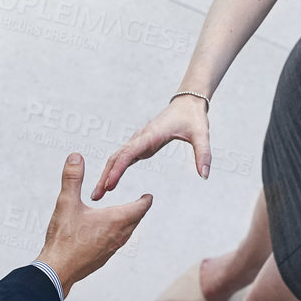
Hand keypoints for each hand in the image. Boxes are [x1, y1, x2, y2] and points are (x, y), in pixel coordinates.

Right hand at [37, 153, 152, 294]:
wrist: (58, 270)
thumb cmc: (64, 237)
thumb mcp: (66, 202)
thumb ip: (72, 178)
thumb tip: (76, 156)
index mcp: (116, 220)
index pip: (140, 207)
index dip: (145, 200)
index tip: (149, 195)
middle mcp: (119, 235)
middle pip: (135, 220)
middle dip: (138, 210)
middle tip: (140, 203)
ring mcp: (112, 249)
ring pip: (127, 233)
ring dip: (128, 222)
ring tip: (124, 216)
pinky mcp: (103, 258)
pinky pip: (116, 243)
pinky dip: (117, 234)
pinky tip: (105, 234)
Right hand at [91, 94, 209, 200]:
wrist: (187, 103)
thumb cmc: (193, 118)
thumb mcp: (202, 135)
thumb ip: (203, 154)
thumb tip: (205, 175)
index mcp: (151, 135)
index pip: (128, 154)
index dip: (118, 170)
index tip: (109, 185)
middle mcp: (140, 138)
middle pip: (116, 158)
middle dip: (104, 177)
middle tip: (95, 197)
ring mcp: (138, 142)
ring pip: (116, 158)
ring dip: (106, 175)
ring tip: (97, 194)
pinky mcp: (140, 145)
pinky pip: (122, 158)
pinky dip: (113, 170)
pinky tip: (108, 183)